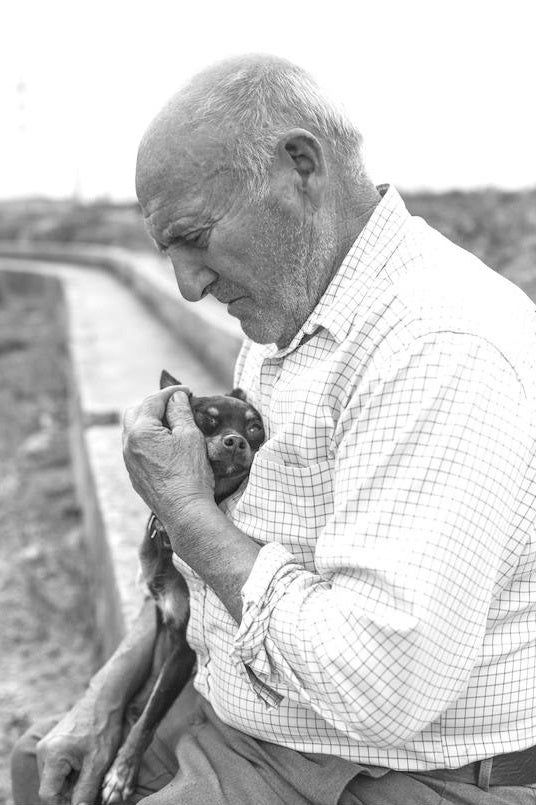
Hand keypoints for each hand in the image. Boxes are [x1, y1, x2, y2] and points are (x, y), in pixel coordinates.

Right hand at [36, 695, 121, 804]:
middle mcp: (44, 751)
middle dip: (68, 795)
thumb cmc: (103, 728)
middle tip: (90, 794)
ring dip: (70, 785)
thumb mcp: (98, 763)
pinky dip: (70, 773)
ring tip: (90, 779)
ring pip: (54, 778)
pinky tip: (86, 768)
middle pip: (50, 788)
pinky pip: (56, 767)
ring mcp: (46, 745)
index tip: (81, 804)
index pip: (48, 795)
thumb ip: (85, 791)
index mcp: (52, 756)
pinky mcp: (52, 743)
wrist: (104, 700)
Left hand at [122, 386, 214, 527]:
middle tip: (175, 404)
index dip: (171, 392)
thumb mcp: (190, 436)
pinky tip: (166, 444)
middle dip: (154, 404)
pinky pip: (136, 449)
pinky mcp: (135, 475)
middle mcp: (128, 445)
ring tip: (171, 422)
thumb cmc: (190, 473)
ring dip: (150, 422)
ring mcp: (129, 462)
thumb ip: (180, 412)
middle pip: (135, 412)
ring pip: (133, 431)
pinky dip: (148, 439)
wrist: (185, 512)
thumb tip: (176, 398)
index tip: (188, 391)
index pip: (153, 401)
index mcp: (140, 431)